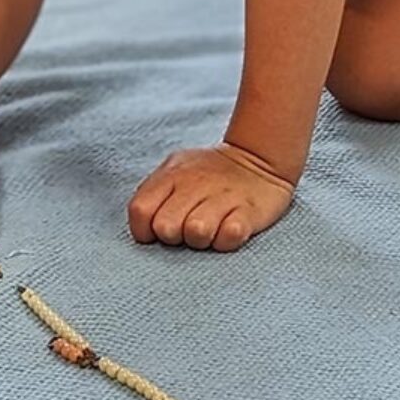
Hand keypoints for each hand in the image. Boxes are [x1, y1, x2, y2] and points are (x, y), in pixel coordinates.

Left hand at [127, 143, 295, 251]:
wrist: (258, 160)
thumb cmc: (208, 175)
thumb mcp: (175, 170)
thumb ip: (155, 194)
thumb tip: (143, 227)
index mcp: (172, 175)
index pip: (140, 210)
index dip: (145, 230)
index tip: (158, 232)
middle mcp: (195, 183)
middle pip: (166, 228)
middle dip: (174, 237)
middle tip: (188, 229)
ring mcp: (223, 196)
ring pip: (196, 233)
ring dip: (202, 240)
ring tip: (210, 229)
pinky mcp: (249, 211)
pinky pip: (229, 236)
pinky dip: (227, 239)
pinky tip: (228, 228)